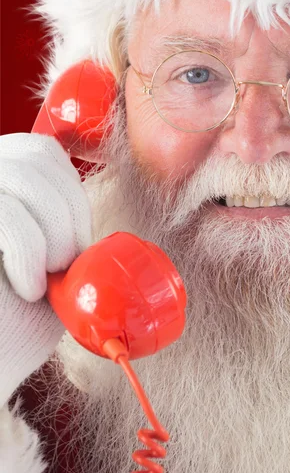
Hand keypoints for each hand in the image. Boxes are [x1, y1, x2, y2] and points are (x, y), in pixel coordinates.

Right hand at [0, 133, 91, 404]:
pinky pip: (6, 214)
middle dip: (68, 212)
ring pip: (23, 177)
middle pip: (36, 157)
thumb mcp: (53, 264)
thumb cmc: (16, 322)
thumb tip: (98, 205)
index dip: (70, 189)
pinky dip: (29, 251)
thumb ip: (64, 227)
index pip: (41, 150)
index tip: (75, 243)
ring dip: (52, 233)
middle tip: (65, 265)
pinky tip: (28, 287)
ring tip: (45, 277)